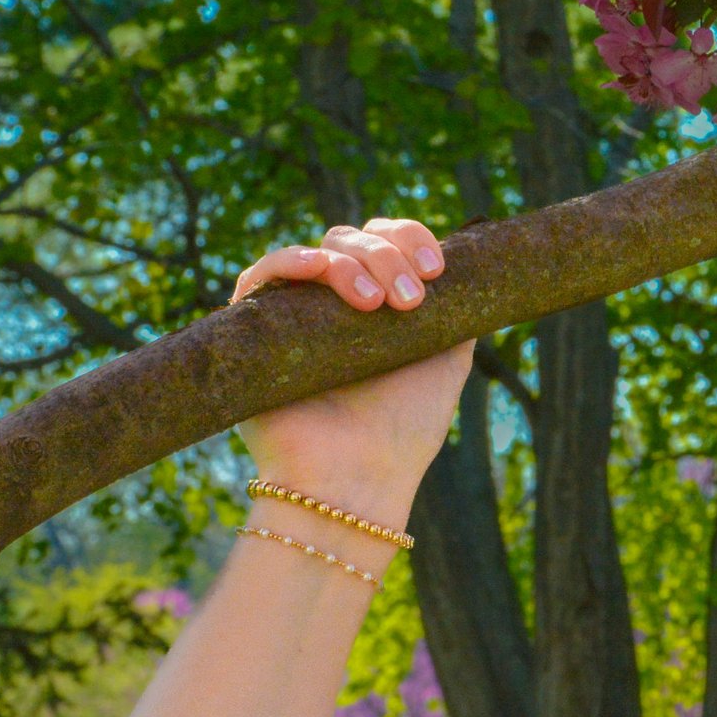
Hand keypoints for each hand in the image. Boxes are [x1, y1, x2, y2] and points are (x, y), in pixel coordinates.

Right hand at [231, 217, 475, 521]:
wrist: (357, 478)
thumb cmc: (403, 429)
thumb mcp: (447, 359)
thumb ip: (455, 310)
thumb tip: (465, 268)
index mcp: (375, 305)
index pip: (385, 243)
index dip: (409, 238)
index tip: (436, 268)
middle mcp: (331, 304)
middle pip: (352, 238)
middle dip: (388, 255)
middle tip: (410, 300)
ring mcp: (292, 313)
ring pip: (318, 250)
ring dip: (355, 262)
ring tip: (378, 304)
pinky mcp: (251, 328)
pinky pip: (263, 272)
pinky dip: (297, 261)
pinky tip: (328, 274)